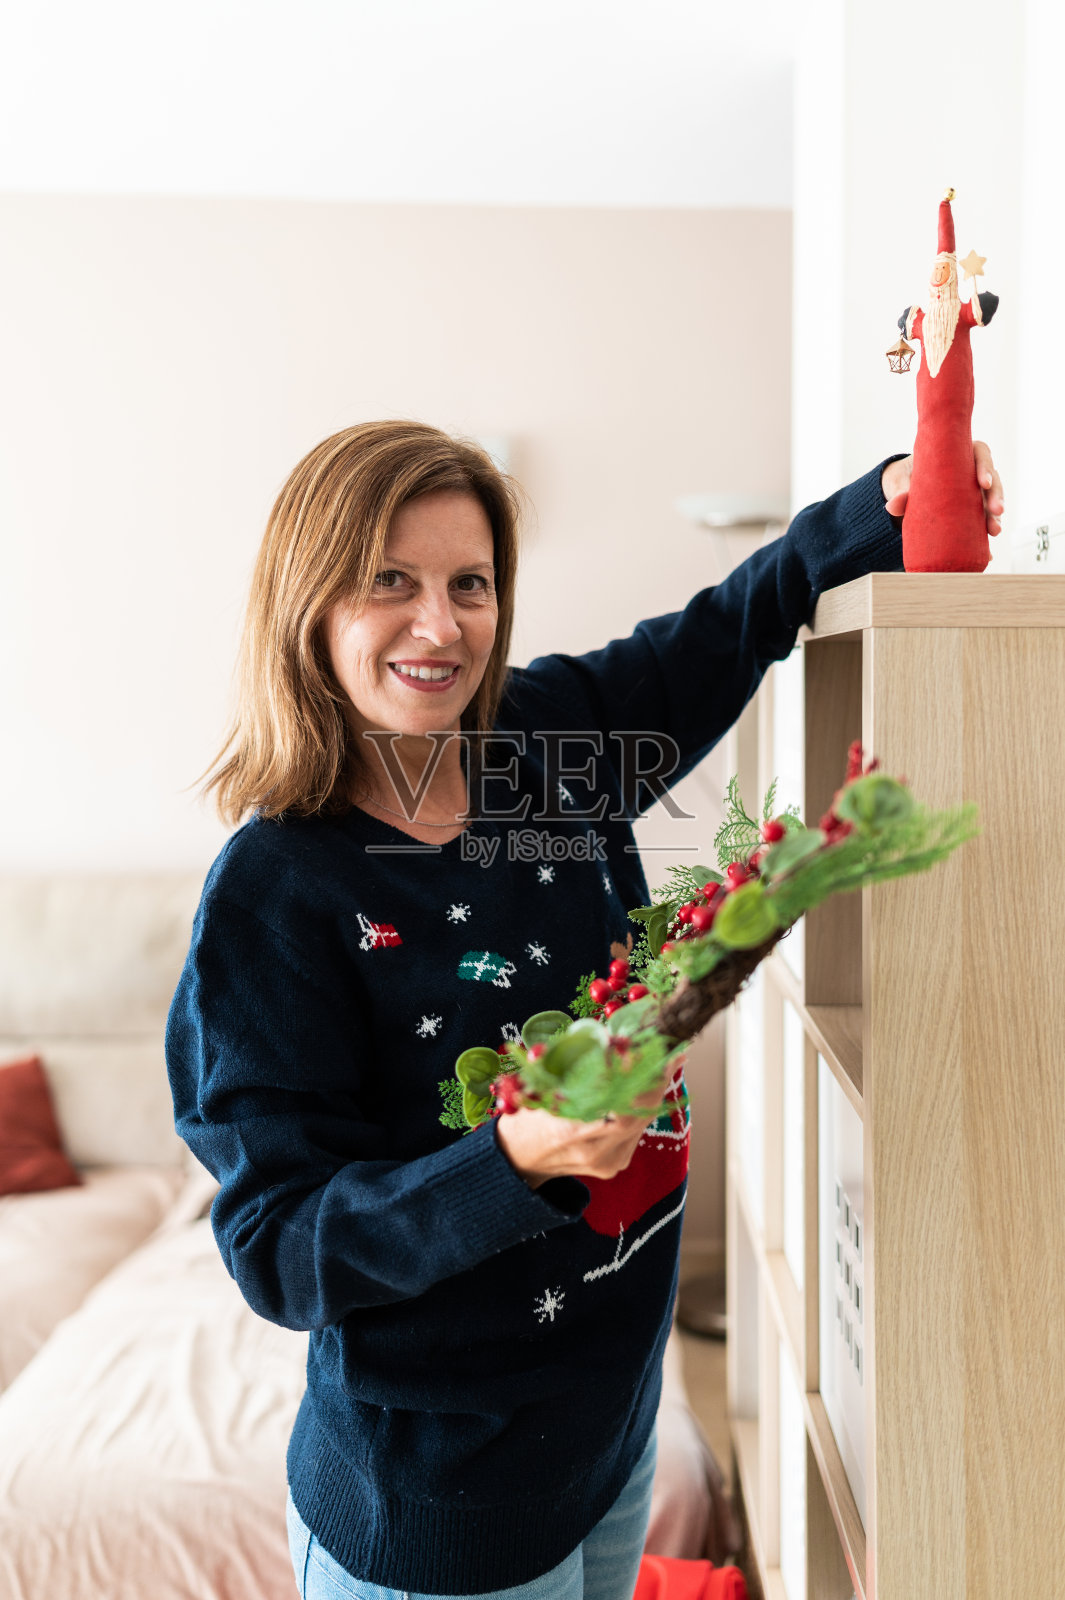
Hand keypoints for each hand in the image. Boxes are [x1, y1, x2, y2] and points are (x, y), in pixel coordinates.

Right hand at [496, 1054, 685, 1189]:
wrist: (521, 1161)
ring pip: (642, 1119)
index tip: (646, 1048)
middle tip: (666, 1046)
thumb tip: (608, 1038)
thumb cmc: (526, 1117)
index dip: (633, 1076)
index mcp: (566, 1131)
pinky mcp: (617, 1163)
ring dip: (654, 1086)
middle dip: (653, 1076)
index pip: (612, 1102)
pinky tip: (650, 1080)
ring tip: (666, 1056)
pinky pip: (638, 1128)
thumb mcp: (537, 1088)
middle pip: (636, 1111)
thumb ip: (569, 1068)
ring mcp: (609, 1161)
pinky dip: (644, 1102)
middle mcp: (593, 1151)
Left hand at [882, 442, 1003, 537]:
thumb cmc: (904, 478)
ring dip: (995, 516)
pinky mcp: (970, 511)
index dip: (985, 467)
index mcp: (958, 456)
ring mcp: (972, 492)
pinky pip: (982, 520)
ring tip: (994, 530)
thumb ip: (900, 491)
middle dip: (996, 495)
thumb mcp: (900, 481)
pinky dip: (986, 533)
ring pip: (991, 500)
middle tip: (996, 511)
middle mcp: (970, 472)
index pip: (979, 453)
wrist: (901, 492)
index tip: (983, 483)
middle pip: (991, 479)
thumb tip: (892, 506)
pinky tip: (988, 547)